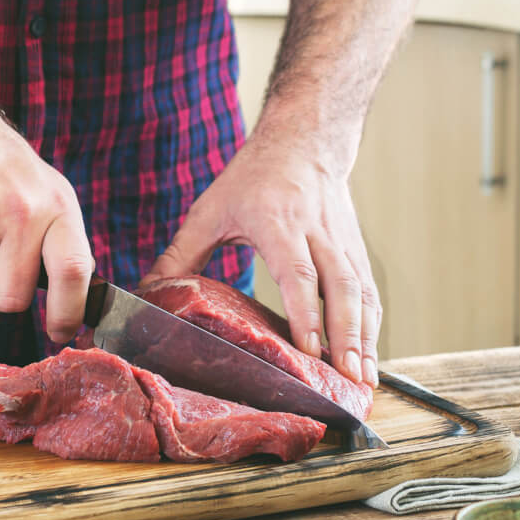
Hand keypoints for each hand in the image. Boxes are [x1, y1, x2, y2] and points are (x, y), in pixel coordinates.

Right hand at [0, 117, 94, 342]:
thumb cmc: (8, 175)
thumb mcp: (52, 196)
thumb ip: (66, 246)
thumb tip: (79, 303)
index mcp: (57, 209)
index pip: (73, 273)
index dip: (68, 313)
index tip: (60, 332)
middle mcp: (21, 214)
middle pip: (12, 300)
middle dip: (3, 293)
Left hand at [142, 136, 379, 386]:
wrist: (305, 140)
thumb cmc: (255, 176)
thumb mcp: (211, 209)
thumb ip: (180, 254)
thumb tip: (147, 291)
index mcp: (279, 222)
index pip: (299, 273)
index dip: (307, 313)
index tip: (311, 350)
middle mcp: (318, 233)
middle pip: (341, 288)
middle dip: (347, 336)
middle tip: (349, 378)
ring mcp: (343, 242)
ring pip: (362, 293)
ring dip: (366, 339)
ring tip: (364, 379)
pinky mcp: (356, 250)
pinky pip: (369, 292)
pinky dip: (372, 327)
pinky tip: (369, 357)